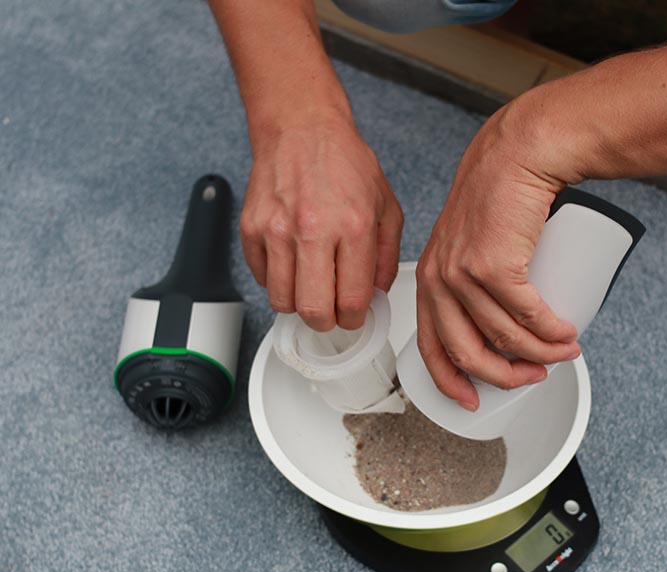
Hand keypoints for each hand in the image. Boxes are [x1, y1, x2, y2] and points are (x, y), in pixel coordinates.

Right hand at [241, 116, 402, 330]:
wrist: (301, 128)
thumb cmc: (345, 163)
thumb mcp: (387, 206)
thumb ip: (386, 256)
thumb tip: (375, 294)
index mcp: (354, 226)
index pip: (351, 301)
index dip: (353, 319)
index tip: (352, 316)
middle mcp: (313, 230)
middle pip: (313, 311)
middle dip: (325, 321)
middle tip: (331, 311)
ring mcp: (277, 230)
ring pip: (282, 301)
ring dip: (299, 303)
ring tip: (311, 285)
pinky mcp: (251, 229)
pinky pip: (262, 279)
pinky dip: (277, 280)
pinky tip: (292, 261)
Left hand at [415, 103, 580, 410]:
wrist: (516, 154)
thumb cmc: (498, 196)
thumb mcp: (468, 242)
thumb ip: (472, 277)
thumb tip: (502, 322)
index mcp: (430, 278)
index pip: (429, 345)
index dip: (451, 381)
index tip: (471, 400)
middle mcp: (439, 279)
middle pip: (467, 352)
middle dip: (504, 376)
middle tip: (533, 377)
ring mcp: (463, 272)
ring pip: (503, 336)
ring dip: (540, 353)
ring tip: (564, 350)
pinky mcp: (493, 263)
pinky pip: (525, 313)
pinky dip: (550, 331)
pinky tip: (565, 333)